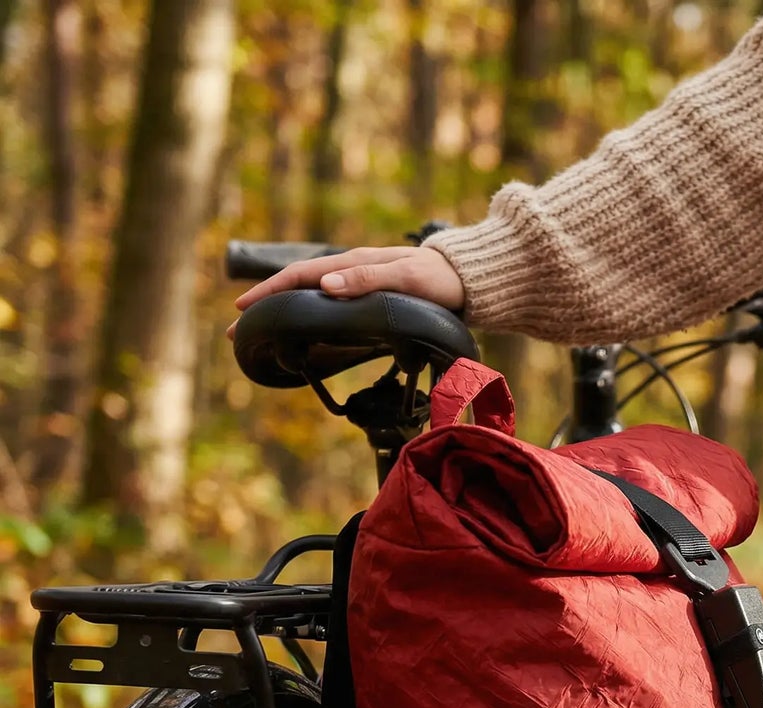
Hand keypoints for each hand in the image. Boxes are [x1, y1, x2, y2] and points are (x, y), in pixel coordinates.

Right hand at [229, 245, 465, 336]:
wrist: (468, 280)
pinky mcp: (370, 295)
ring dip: (283, 311)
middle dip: (265, 306)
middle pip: (298, 286)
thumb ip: (368, 280)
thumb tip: (325, 287)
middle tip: (236, 330)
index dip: (271, 292)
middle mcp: (351, 270)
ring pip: (311, 295)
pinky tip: (301, 328)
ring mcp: (359, 282)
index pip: (302, 276)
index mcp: (355, 263)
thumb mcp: (407, 277)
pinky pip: (329, 304)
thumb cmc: (440, 280)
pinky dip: (307, 314)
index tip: (244, 309)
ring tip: (260, 331)